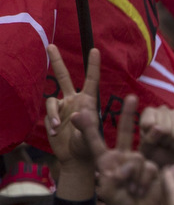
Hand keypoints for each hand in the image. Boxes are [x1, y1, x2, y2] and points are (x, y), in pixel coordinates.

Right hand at [44, 44, 101, 165]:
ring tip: (57, 128)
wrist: (76, 159)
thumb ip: (84, 126)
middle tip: (50, 46)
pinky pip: (48, 113)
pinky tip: (55, 133)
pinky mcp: (53, 117)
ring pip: (51, 100)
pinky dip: (50, 122)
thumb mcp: (89, 138)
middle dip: (56, 62)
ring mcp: (63, 108)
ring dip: (53, 114)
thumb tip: (77, 114)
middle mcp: (75, 101)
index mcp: (88, 102)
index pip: (91, 80)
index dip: (93, 65)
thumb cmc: (89, 148)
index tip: (95, 50)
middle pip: (63, 77)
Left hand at [83, 96, 164, 204]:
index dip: (88, 128)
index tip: (80, 113)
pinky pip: (148, 168)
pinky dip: (144, 181)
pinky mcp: (152, 167)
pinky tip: (141, 190)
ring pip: (136, 159)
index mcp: (106, 160)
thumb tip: (124, 166)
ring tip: (131, 190)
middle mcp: (123, 156)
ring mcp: (138, 161)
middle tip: (132, 97)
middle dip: (129, 115)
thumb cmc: (120, 204)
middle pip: (126, 132)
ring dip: (133, 177)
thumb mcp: (108, 192)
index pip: (95, 141)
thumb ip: (113, 178)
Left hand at [139, 105, 173, 166]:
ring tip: (172, 143)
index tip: (153, 140)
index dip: (152, 137)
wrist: (172, 160)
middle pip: (165, 128)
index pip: (149, 123)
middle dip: (165, 141)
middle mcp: (163, 110)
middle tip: (164, 143)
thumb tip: (159, 128)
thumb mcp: (147, 149)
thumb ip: (149, 138)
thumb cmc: (156, 153)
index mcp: (149, 113)